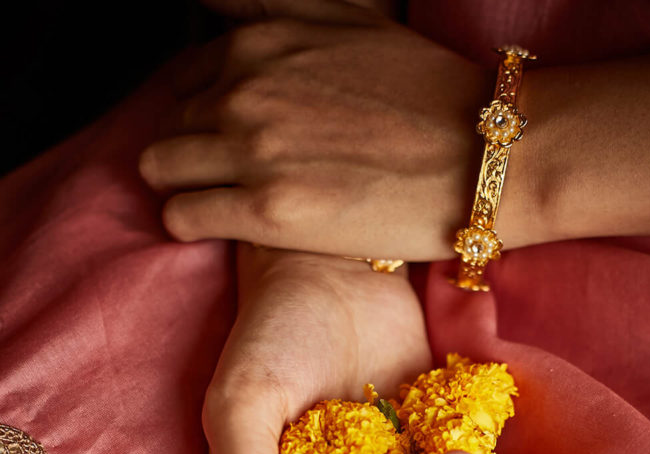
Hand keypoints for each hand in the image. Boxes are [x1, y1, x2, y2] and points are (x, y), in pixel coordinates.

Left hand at [139, 0, 488, 260]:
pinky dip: (190, 222)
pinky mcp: (266, 212)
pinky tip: (223, 226)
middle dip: (191, 151)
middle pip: (170, 125)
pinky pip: (182, 217)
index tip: (232, 140)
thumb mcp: (349, 18)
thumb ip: (274, 8)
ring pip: (161, 170)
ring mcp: (251, 151)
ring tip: (225, 203)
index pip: (186, 76)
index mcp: (260, 44)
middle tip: (234, 179)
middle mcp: (245, 91)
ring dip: (183, 186)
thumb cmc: (424, 91)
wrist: (479, 157)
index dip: (202, 112)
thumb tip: (212, 5)